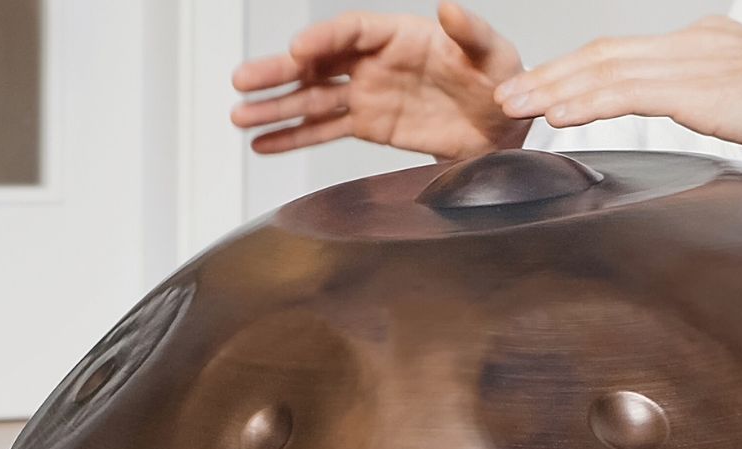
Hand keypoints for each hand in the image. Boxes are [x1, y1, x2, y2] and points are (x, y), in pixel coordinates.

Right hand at [232, 2, 529, 160]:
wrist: (502, 128)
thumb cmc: (499, 82)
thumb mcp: (494, 55)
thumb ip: (471, 32)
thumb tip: (451, 6)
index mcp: (400, 36)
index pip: (352, 31)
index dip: (323, 39)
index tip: (298, 49)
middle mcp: (375, 62)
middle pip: (318, 62)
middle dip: (279, 71)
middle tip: (243, 81)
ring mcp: (367, 94)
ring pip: (313, 98)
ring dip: (275, 108)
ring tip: (239, 116)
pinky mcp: (368, 125)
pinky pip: (324, 130)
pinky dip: (293, 137)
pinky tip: (263, 142)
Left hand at [494, 16, 741, 149]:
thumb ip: (718, 93)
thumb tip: (707, 104)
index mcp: (699, 42)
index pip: (626, 54)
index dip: (581, 70)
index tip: (550, 86)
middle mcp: (686, 44)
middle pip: (603, 55)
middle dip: (554, 75)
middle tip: (513, 92)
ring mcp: (686, 62)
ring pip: (602, 71)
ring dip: (553, 89)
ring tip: (516, 105)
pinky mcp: (689, 89)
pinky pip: (623, 94)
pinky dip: (585, 104)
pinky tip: (557, 116)